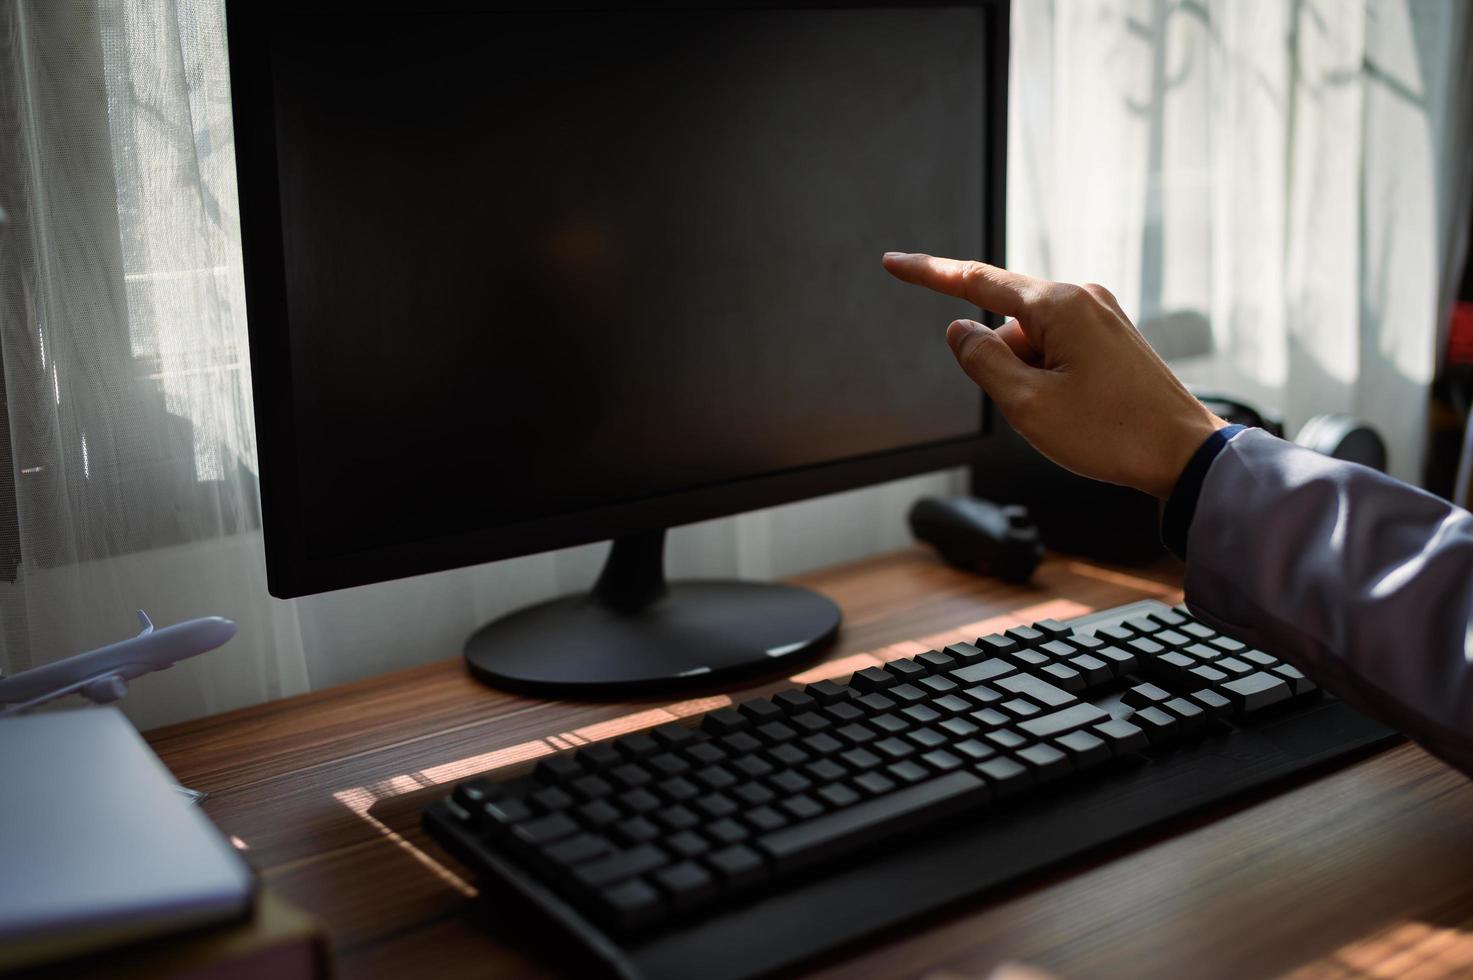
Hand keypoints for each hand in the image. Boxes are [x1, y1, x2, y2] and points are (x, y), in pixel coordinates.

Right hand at [883, 252, 1226, 498]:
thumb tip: (960, 330)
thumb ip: (981, 360)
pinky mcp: (1113, 337)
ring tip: (1071, 418)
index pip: (976, 281)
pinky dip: (1051, 382)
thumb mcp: (1026, 404)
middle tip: (1042, 412)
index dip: (929, 274)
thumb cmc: (1110, 432)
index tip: (894, 263)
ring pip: (1032, 344)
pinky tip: (1082, 412)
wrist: (1184, 455)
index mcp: (1059, 305)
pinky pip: (1058, 352)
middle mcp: (1082, 297)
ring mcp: (1102, 316)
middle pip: (1007, 326)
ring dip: (1030, 381)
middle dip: (1004, 369)